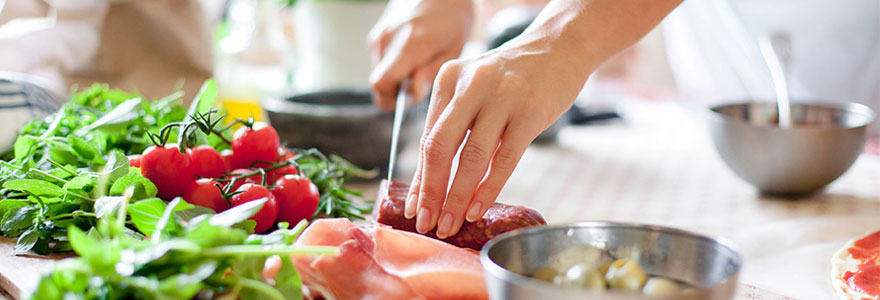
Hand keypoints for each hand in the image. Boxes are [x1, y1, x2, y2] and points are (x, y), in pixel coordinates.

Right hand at [368, 0, 473, 109]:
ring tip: (420, 62)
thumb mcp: (453, 48)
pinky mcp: (377, 33)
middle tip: (421, 80)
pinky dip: (394, 64)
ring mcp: (379, 35)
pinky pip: (381, 60)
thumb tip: (413, 94)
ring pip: (380, 72)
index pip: (381, 84)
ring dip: (397, 76)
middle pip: (379, 82)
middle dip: (397, 90)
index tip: (411, 98)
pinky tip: (413, 53)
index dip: (392, 100)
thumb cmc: (453, 17)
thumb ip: (430, 73)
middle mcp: (387, 39)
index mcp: (408, 45)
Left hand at [405, 33, 593, 237]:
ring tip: (452, 223)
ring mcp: (502, 98)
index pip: (428, 138)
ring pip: (472, 158)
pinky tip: (478, 208)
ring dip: (458, 197)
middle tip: (428, 223)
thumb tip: (432, 181)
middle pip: (441, 148)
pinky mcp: (530, 112)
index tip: (416, 208)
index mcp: (449, 79)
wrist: (560, 46)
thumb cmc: (512, 76)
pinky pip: (504, 160)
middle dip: (432, 191)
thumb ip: (453, 124)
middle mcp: (471, 85)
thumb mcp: (474, 87)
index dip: (420, 178)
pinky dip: (488, 189)